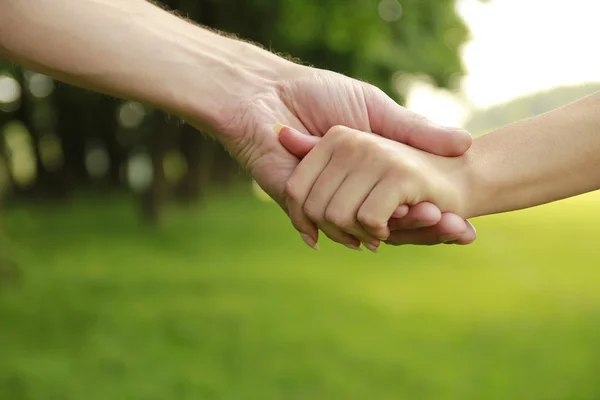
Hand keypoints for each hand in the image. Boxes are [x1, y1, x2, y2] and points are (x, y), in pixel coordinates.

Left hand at [210, 65, 475, 248]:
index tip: (456, 222)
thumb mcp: (377, 110)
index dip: (429, 216)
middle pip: (390, 223)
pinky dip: (375, 227)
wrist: (267, 93)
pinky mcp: (304, 205)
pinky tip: (393, 227)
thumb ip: (415, 129)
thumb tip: (466, 145)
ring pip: (370, 228)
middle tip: (454, 227)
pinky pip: (349, 221)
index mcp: (359, 171)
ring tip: (439, 221)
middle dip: (424, 229)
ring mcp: (326, 197)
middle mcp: (344, 187)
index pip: (400, 203)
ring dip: (407, 231)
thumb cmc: (321, 93)